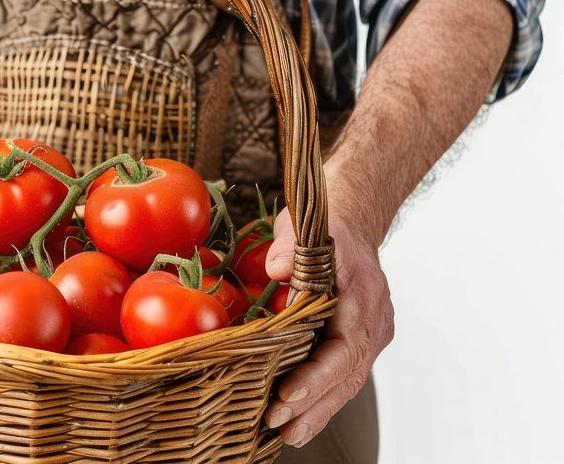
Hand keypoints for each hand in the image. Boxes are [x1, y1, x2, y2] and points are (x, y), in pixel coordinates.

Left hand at [262, 174, 394, 447]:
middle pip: (346, 374)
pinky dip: (325, 397)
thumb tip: (278, 268)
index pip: (342, 347)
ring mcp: (371, 330)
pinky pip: (346, 373)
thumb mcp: (303, 223)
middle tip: (280, 428)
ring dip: (319, 411)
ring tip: (289, 436)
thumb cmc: (327, 222)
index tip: (287, 393)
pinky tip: (302, 418)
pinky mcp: (362, 337)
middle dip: (313, 406)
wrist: (354, 215)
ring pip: (348, 381)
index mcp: (360, 294)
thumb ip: (290, 246)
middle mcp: (371, 318)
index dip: (316, 375)